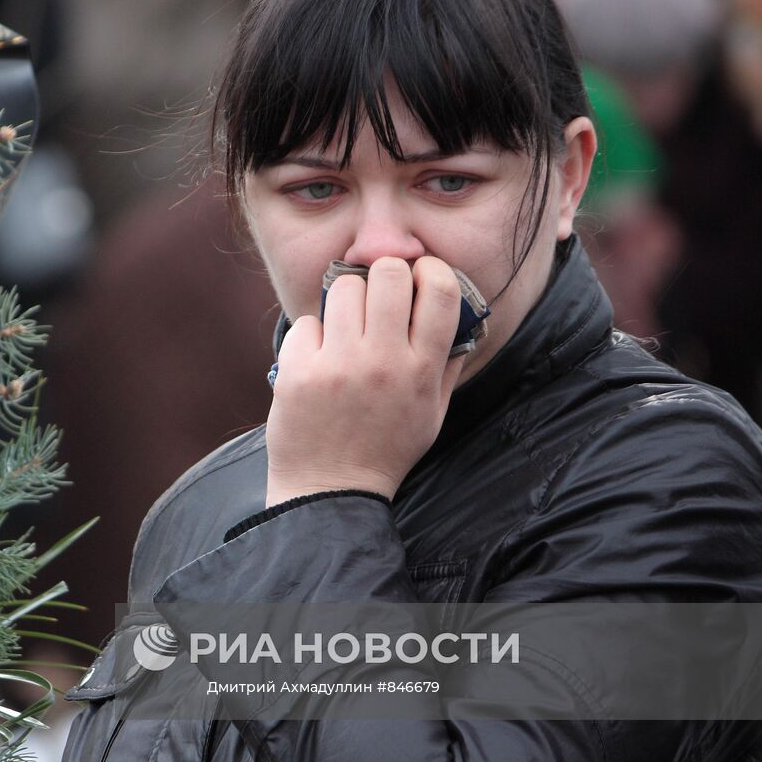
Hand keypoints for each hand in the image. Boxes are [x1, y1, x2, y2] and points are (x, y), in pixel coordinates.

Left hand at [264, 256, 466, 506]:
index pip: (440, 290)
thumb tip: (463, 321)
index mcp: (422, 370)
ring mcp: (339, 364)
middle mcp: (384, 362)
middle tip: (377, 298)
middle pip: (388, 273)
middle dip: (383, 276)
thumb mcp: (432, 415)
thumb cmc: (385, 451)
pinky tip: (317, 359)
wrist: (330, 491)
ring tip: (345, 329)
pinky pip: (307, 322)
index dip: (430, 270)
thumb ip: (447, 366)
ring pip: (344, 288)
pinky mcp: (299, 371)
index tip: (417, 278)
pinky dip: (311, 336)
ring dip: (346, 302)